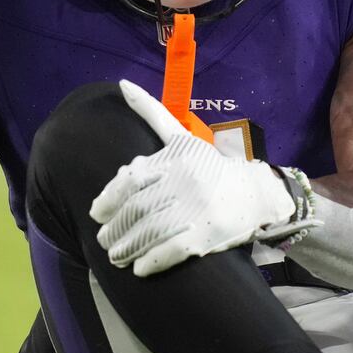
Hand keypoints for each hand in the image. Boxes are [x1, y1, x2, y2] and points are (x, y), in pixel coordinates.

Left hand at [90, 80, 315, 276]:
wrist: (255, 194)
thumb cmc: (210, 168)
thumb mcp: (182, 138)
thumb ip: (152, 113)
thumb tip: (122, 84)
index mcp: (174, 159)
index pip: (129, 182)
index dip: (108, 200)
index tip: (97, 213)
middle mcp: (182, 183)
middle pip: (135, 211)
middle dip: (114, 231)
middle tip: (105, 242)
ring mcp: (193, 210)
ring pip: (147, 234)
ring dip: (125, 250)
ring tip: (116, 257)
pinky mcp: (203, 237)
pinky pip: (168, 252)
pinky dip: (148, 262)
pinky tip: (139, 268)